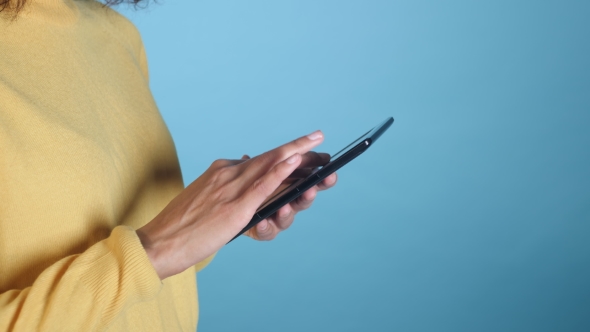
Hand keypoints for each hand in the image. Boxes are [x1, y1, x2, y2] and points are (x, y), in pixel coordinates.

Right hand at [136, 131, 325, 279]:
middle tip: (318, 137)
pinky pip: (261, 186)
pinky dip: (279, 172)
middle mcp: (227, 174)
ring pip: (269, 165)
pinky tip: (294, 163)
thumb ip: (224, 184)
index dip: (282, 153)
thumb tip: (243, 171)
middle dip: (296, 147)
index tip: (300, 149)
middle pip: (268, 157)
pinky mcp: (235, 208)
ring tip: (315, 144)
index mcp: (221, 171)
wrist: (160, 242)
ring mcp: (231, 189)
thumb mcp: (205, 195)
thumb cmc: (182, 223)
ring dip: (295, 154)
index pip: (258, 159)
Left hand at [241, 153, 337, 240]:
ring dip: (287, 212)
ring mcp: (274, 218)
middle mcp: (284, 203)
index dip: (318, 172)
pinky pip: (267, 232)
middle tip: (312, 188)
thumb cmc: (243, 195)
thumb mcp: (248, 177)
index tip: (328, 162)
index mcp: (286, 186)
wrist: (227, 219)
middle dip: (310, 192)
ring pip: (287, 218)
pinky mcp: (261, 232)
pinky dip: (266, 227)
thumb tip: (250, 156)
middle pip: (302, 198)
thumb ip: (257, 167)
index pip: (305, 178)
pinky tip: (262, 222)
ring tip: (283, 208)